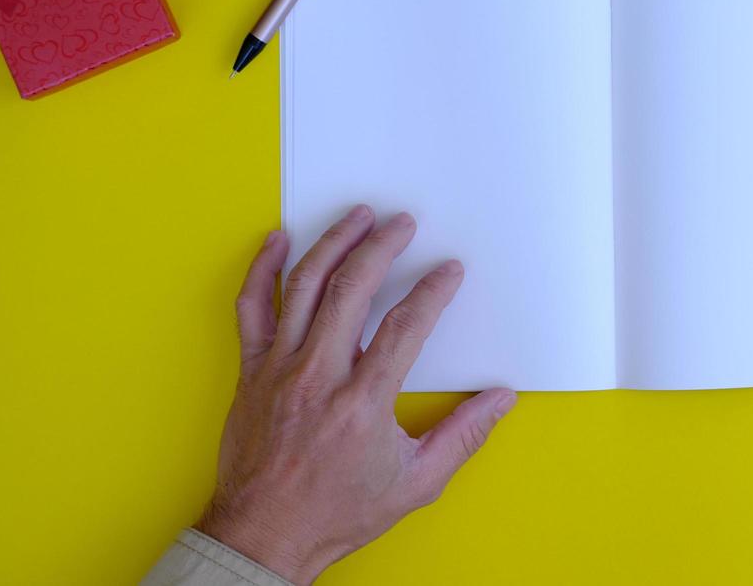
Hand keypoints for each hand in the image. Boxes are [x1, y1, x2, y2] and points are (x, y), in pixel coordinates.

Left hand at [196, 206, 516, 583]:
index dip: (431, 292)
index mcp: (362, 403)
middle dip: (382, 248)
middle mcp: (318, 376)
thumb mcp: (415, 484)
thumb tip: (501, 399)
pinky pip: (251, 309)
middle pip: (350, 290)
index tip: (449, 271)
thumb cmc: (335, 512)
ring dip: (332, 244)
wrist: (263, 536)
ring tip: (356, 217)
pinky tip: (277, 241)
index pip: (404, 327)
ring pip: (303, 288)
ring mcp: (279, 369)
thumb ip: (462, 436)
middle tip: (403, 224)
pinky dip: (262, 270)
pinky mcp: (252, 371)